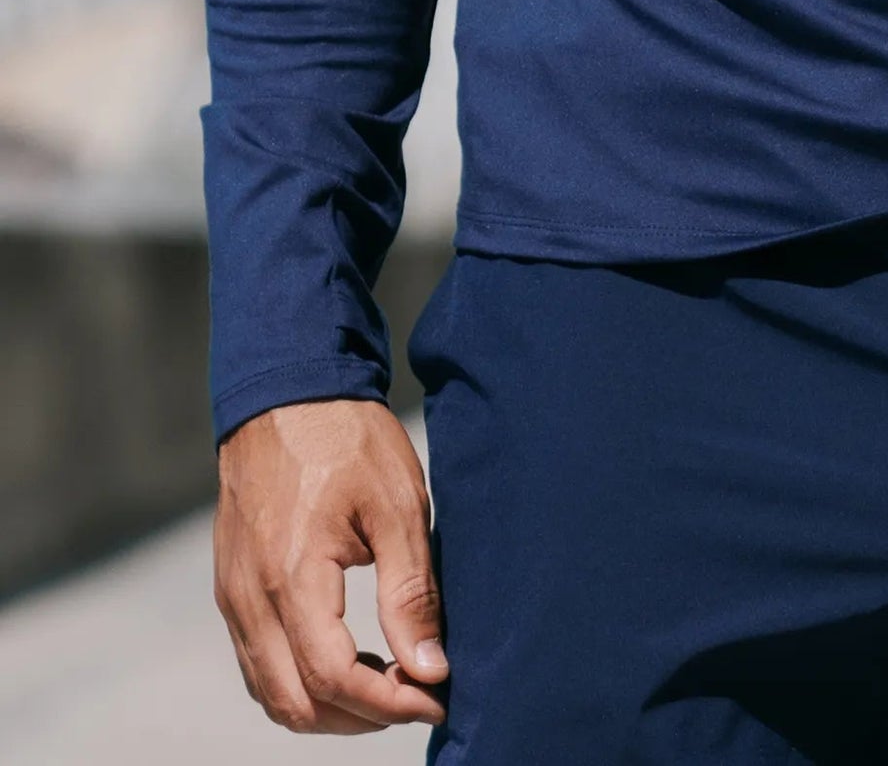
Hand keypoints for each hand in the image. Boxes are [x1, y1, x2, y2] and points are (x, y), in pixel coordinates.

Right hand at [214, 398, 448, 733]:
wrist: (286, 392)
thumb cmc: (347, 440)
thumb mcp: (397, 506)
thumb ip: (410, 593)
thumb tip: (429, 669)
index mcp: (291, 577)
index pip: (333, 678)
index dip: (388, 703)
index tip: (436, 698)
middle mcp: (249, 599)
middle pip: (296, 704)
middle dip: (360, 717)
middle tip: (415, 696)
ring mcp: (232, 597)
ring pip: (272, 693)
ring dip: (328, 707)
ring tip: (386, 684)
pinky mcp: (230, 589)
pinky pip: (257, 664)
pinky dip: (299, 682)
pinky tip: (346, 662)